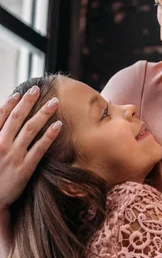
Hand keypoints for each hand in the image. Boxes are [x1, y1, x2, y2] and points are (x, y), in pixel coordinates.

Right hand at [0, 86, 60, 209]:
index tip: (19, 93)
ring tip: (54, 102)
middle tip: (37, 89)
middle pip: (17, 118)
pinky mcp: (25, 168)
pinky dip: (49, 135)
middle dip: (28, 102)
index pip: (0, 116)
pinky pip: (40, 148)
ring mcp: (14, 156)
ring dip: (43, 113)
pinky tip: (59, 125)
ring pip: (31, 129)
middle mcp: (1, 145)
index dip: (10, 104)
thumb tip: (5, 122)